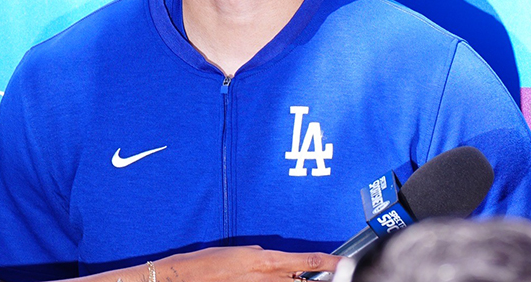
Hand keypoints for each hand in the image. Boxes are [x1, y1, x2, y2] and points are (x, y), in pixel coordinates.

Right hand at [157, 245, 341, 281]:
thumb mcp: (239, 252)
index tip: (346, 264)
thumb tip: (273, 260)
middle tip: (337, 279)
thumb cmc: (207, 262)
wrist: (184, 279)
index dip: (332, 263)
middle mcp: (268, 279)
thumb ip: (261, 257)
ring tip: (308, 280)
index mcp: (268, 261)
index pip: (309, 262)